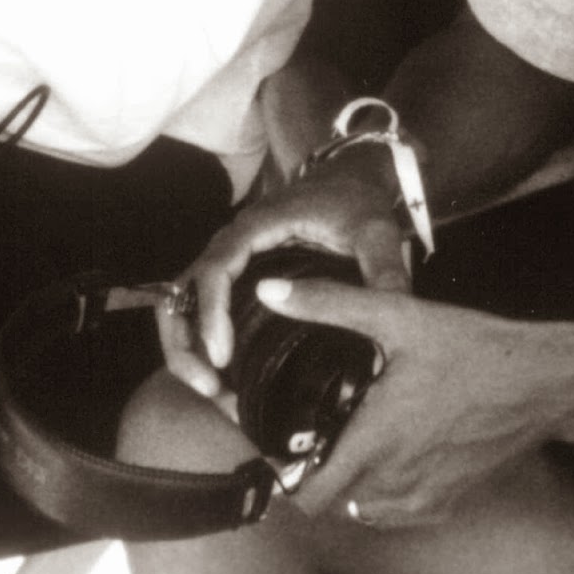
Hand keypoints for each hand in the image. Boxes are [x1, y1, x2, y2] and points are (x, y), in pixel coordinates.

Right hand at [157, 162, 411, 400]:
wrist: (349, 182)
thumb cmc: (359, 205)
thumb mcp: (378, 234)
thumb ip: (385, 272)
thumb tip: (389, 319)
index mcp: (260, 224)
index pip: (217, 266)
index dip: (211, 311)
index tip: (222, 356)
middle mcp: (234, 239)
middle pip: (185, 288)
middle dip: (185, 340)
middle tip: (208, 387)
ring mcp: (230, 256)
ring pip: (183, 301)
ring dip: (186, 346)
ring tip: (210, 391)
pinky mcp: (235, 274)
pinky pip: (200, 307)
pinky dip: (199, 341)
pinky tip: (221, 378)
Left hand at [256, 276, 573, 525]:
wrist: (543, 382)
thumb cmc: (474, 350)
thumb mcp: (398, 315)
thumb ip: (329, 303)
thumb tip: (271, 291)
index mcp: (376, 443)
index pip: (307, 496)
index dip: (285, 473)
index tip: (283, 441)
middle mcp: (396, 483)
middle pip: (332, 498)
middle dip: (320, 466)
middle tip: (324, 422)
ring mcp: (424, 499)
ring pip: (364, 506)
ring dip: (354, 478)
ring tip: (360, 429)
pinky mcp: (448, 503)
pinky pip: (398, 510)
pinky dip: (387, 487)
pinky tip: (398, 442)